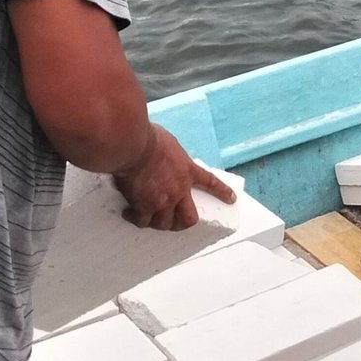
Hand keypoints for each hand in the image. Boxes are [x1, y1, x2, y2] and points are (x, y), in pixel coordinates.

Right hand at [114, 124, 235, 230]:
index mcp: (187, 170)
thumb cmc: (147, 137)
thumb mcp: (169, 142)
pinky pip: (142, 221)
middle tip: (176, 223)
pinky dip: (136, 219)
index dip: (222, 192)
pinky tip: (129, 214)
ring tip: (148, 219)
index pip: (210, 183)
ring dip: (158, 223)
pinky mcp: (144, 206)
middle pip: (189, 217)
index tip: (232, 199)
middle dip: (183, 223)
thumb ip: (170, 154)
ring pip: (165, 224)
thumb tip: (161, 154)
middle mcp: (178, 189)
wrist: (134, 144)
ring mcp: (162, 200)